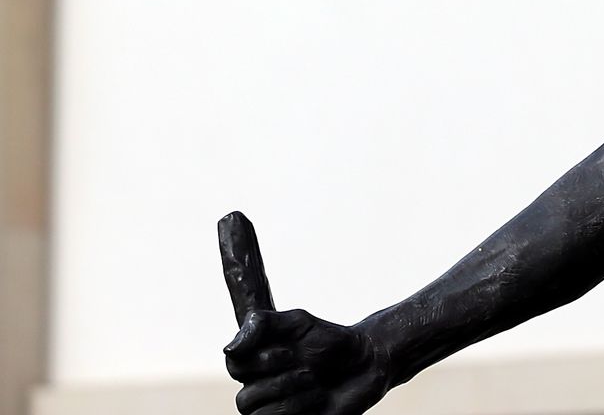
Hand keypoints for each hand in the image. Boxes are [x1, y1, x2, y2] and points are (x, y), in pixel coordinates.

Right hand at [219, 213, 391, 414]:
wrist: (366, 368)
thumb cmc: (334, 344)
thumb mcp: (300, 326)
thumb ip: (264, 327)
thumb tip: (230, 346)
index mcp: (254, 337)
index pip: (237, 294)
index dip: (235, 256)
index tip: (234, 213)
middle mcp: (249, 366)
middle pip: (240, 369)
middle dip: (279, 362)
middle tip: (305, 357)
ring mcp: (260, 395)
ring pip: (255, 399)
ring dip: (295, 386)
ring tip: (315, 379)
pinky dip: (300, 405)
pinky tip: (314, 398)